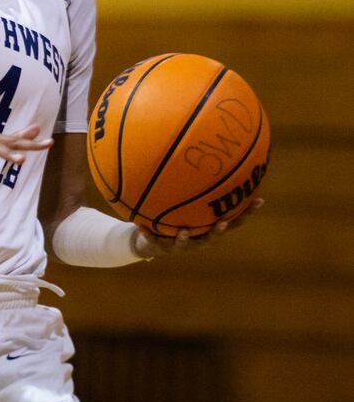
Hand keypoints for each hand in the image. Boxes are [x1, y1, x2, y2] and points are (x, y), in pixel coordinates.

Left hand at [134, 197, 264, 258]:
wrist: (152, 241)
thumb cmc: (176, 216)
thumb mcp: (188, 201)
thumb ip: (199, 184)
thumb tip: (213, 154)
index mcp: (208, 229)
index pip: (232, 221)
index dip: (247, 212)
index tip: (259, 201)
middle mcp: (198, 240)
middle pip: (212, 238)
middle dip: (218, 231)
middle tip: (222, 223)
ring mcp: (180, 246)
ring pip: (185, 245)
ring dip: (185, 239)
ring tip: (183, 232)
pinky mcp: (160, 247)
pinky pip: (154, 240)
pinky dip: (150, 233)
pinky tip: (143, 226)